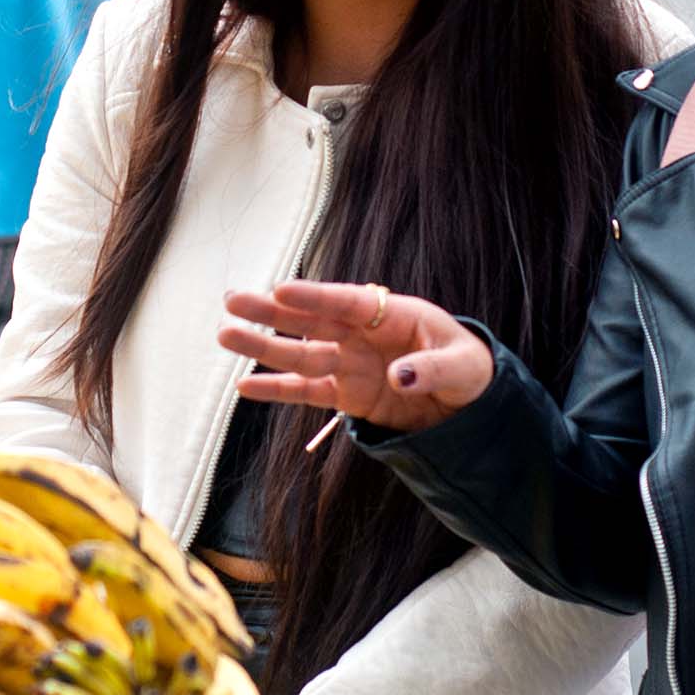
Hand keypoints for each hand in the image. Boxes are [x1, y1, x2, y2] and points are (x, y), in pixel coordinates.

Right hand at [217, 281, 494, 432]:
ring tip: (225, 334)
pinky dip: (277, 390)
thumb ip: (432, 368)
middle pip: (313, 321)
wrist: (468, 405)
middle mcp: (363, 335)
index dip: (315, 297)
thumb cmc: (468, 369)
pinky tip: (245, 385)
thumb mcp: (463, 366)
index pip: (349, 302)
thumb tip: (397, 376)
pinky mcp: (346, 395)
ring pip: (301, 354)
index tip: (281, 289)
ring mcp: (351, 363)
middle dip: (273, 312)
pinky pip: (307, 391)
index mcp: (394, 314)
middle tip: (233, 300)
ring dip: (263, 347)